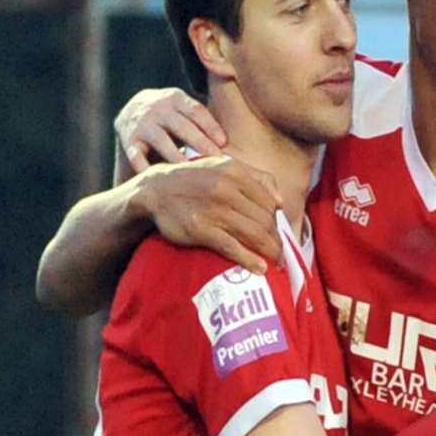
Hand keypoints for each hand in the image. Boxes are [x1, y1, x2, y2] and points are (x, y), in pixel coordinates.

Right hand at [116, 87, 226, 172]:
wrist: (131, 117)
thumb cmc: (172, 123)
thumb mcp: (186, 114)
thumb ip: (206, 124)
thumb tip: (241, 145)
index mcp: (175, 98)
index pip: (195, 110)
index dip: (209, 126)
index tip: (223, 142)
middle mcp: (156, 107)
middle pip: (180, 124)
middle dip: (198, 141)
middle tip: (214, 159)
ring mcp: (140, 122)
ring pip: (159, 139)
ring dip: (175, 156)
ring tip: (190, 173)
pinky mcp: (127, 139)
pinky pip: (135, 154)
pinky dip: (143, 165)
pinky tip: (156, 178)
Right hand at [136, 156, 283, 274]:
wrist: (155, 190)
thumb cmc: (193, 181)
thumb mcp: (222, 166)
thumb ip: (255, 177)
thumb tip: (280, 202)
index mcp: (235, 172)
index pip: (269, 203)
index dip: (278, 223)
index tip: (278, 236)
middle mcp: (227, 188)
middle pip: (265, 221)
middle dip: (277, 241)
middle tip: (281, 255)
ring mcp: (214, 210)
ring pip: (254, 234)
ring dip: (271, 252)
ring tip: (277, 264)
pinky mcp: (201, 229)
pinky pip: (233, 247)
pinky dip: (249, 260)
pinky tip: (260, 269)